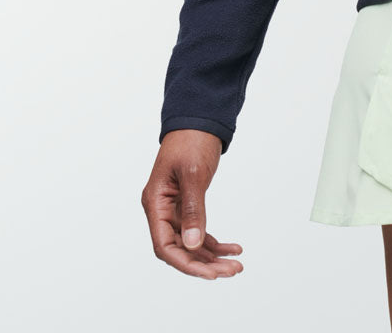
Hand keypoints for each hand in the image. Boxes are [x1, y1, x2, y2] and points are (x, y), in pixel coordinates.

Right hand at [143, 130, 243, 278]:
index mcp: (155, 202)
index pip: (164, 246)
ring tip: (237, 265)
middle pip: (179, 249)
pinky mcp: (188, 203)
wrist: (199, 117)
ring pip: (191, 243)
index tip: (211, 274)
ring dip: (212, 256)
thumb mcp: (193, 173)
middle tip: (232, 271)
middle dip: (204, 264)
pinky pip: (199, 230)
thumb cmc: (191, 140)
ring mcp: (174, 208)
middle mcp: (161, 209)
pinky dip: (215, 242)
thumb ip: (192, 209)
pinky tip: (233, 248)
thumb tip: (192, 244)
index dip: (185, 263)